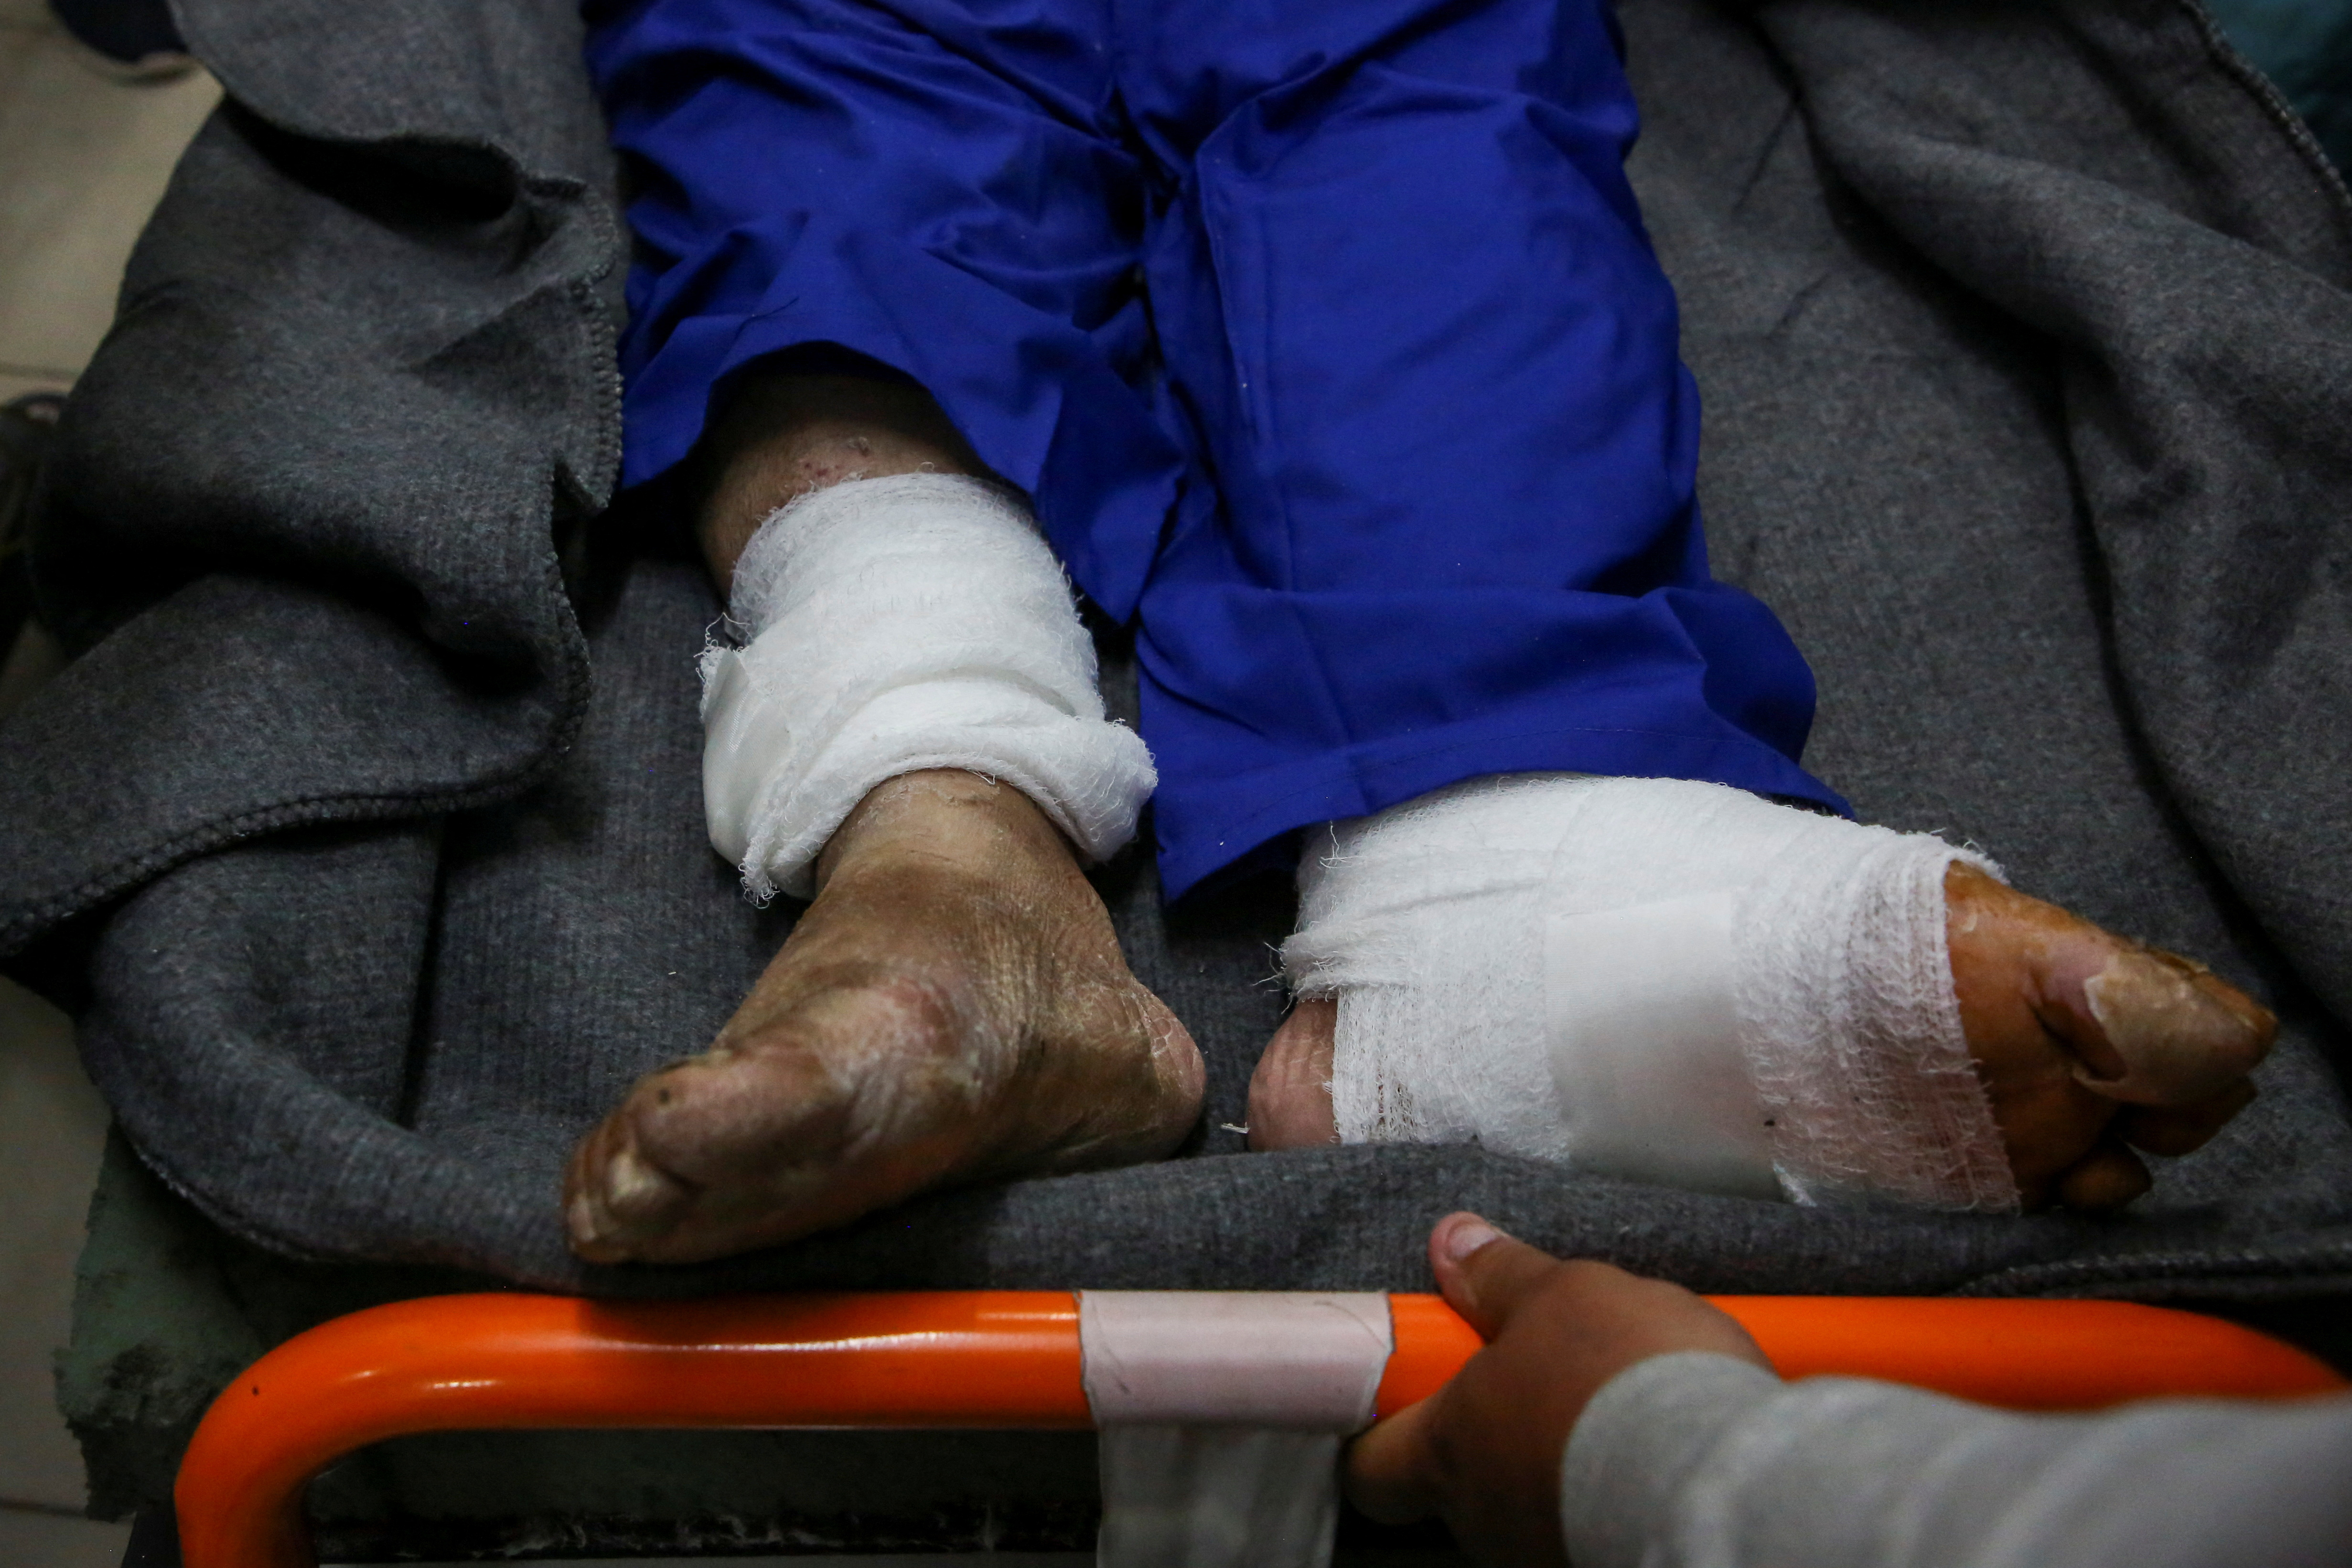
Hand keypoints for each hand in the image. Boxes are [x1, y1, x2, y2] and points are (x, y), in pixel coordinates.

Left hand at [1345, 1213, 1774, 1565]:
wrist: (1730, 1479)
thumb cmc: (1625, 1381)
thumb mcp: (1565, 1296)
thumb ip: (1504, 1276)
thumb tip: (1453, 1241)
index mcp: (1448, 1450)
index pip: (1369, 1469)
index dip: (1378, 1432)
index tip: (1403, 1395)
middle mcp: (1484, 1518)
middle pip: (1458, 1480)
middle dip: (1495, 1429)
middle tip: (1545, 1376)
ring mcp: (1544, 1553)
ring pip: (1531, 1500)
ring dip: (1563, 1455)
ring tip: (1621, 1405)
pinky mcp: (1612, 1565)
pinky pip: (1593, 1520)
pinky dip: (1618, 1485)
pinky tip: (1661, 1448)